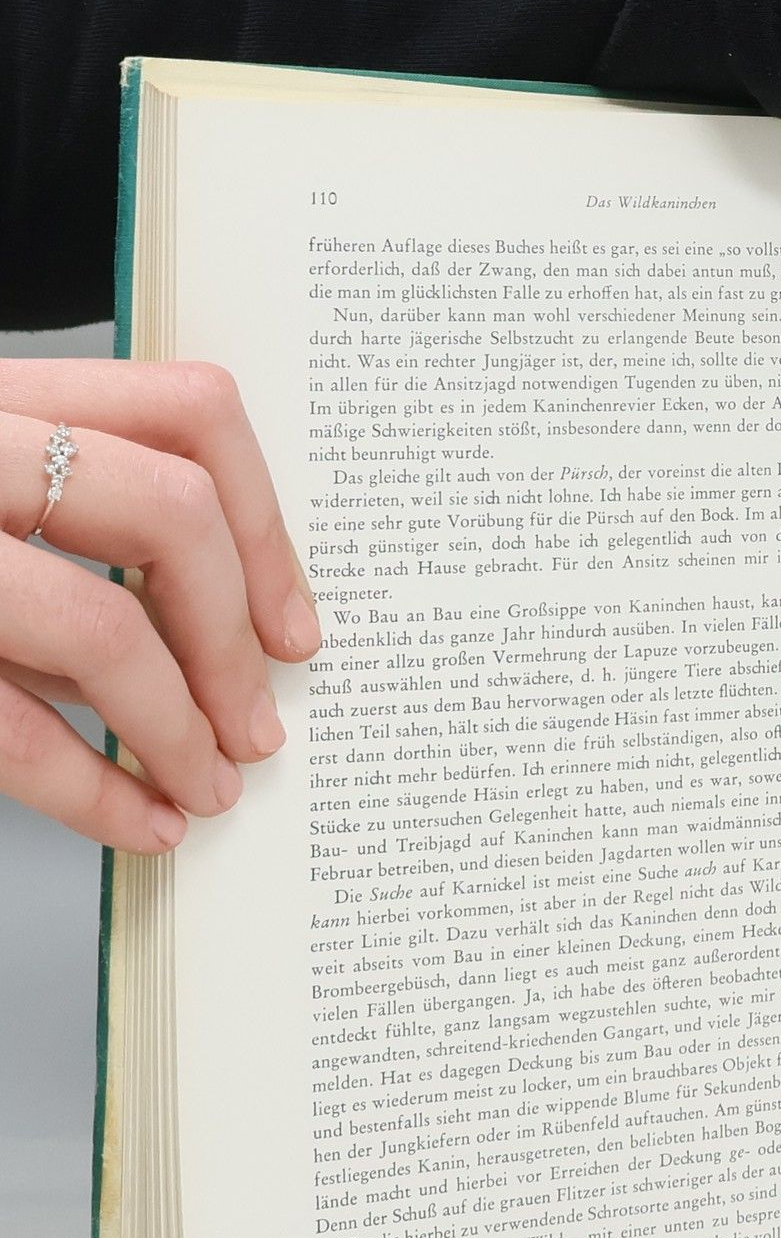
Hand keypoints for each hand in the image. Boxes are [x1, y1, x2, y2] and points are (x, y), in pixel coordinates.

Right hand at [0, 361, 319, 851]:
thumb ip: (73, 538)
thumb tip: (226, 643)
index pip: (186, 411)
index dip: (266, 529)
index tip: (294, 630)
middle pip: (167, 511)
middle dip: (232, 640)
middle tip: (256, 727)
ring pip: (100, 622)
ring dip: (178, 729)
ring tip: (205, 790)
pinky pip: (7, 725)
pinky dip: (94, 793)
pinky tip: (136, 826)